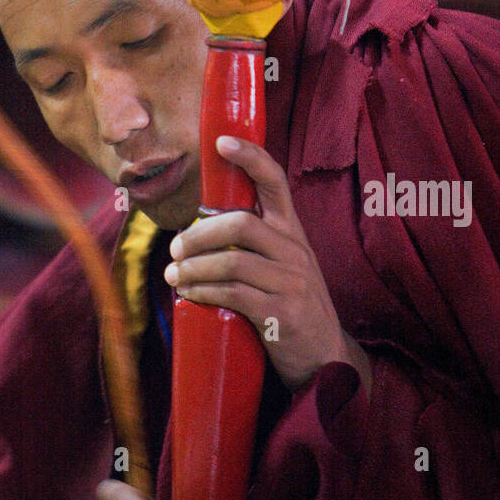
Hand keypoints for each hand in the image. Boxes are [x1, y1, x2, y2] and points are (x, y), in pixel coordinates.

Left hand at [164, 135, 371, 394]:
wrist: (326, 357)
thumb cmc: (291, 304)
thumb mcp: (283, 264)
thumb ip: (254, 243)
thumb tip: (199, 229)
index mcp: (292, 232)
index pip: (275, 181)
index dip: (249, 158)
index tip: (221, 142)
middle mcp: (294, 250)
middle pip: (239, 223)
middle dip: (198, 234)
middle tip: (175, 248)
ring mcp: (290, 281)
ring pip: (231, 261)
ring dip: (193, 267)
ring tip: (173, 275)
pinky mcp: (281, 313)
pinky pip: (234, 294)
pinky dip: (203, 292)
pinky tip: (188, 294)